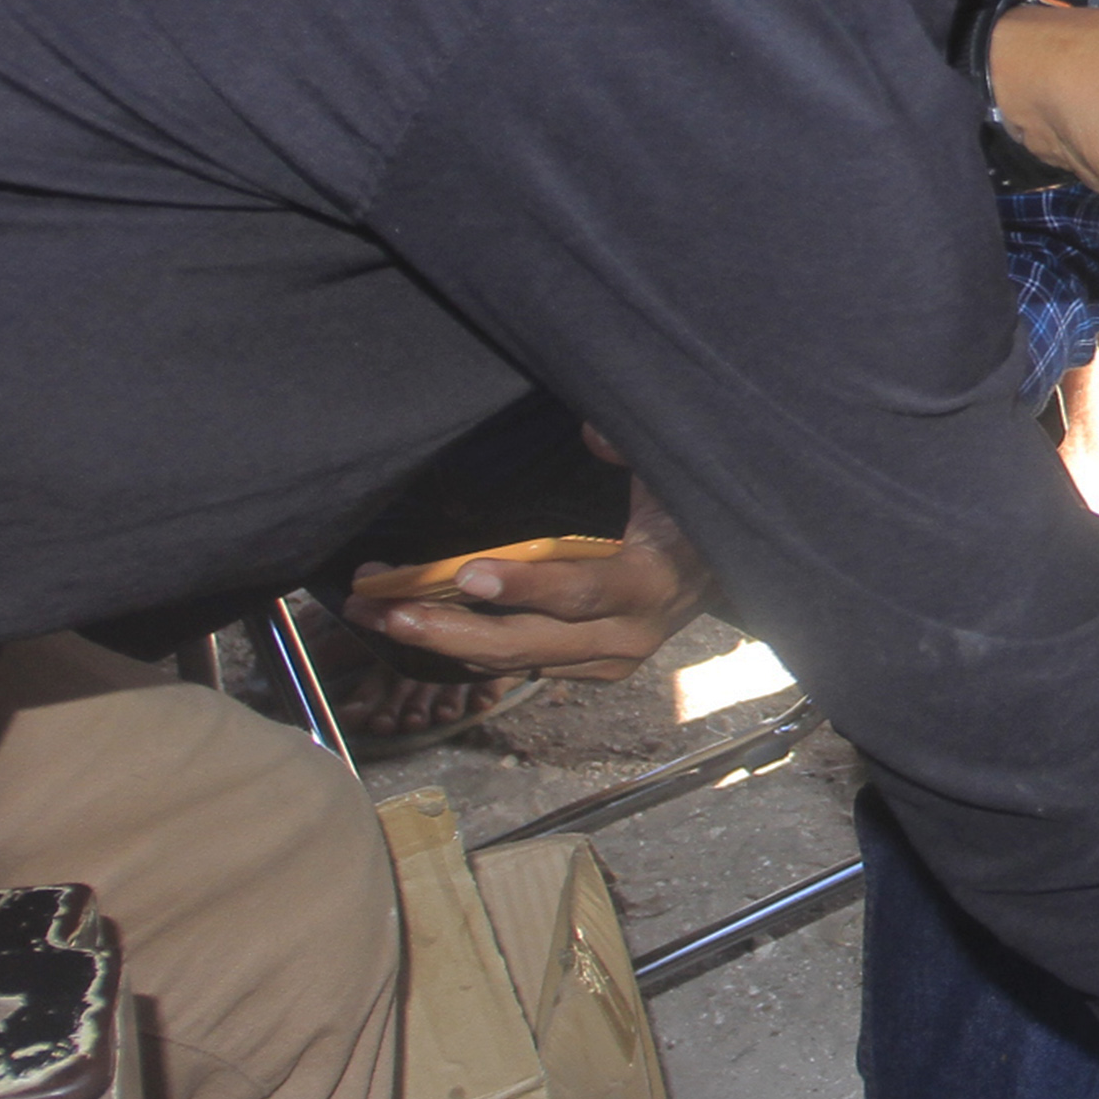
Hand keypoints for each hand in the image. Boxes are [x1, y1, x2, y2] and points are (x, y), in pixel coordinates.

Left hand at [342, 480, 714, 681]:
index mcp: (649, 583)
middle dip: (451, 630)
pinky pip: (514, 666)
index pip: (581, 591)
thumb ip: (631, 451)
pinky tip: (413, 625)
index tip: (466, 574)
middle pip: (528, 644)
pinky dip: (462, 648)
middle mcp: (626, 635)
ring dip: (440, 641)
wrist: (723, 574)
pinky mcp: (583, 671)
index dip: (525, 586)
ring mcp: (603, 662)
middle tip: (386, 613)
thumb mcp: (671, 477)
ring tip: (375, 617)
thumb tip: (591, 428)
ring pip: (511, 662)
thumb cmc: (690, 518)